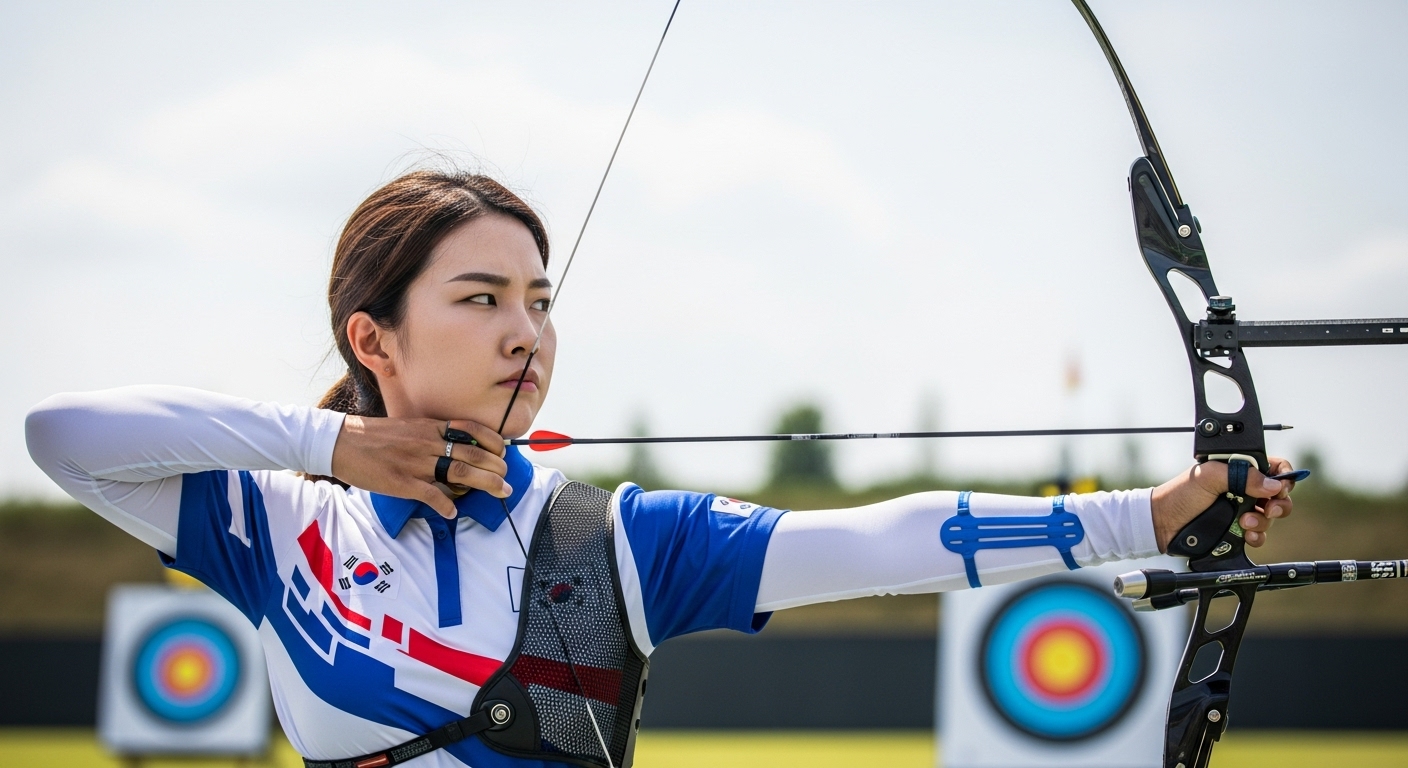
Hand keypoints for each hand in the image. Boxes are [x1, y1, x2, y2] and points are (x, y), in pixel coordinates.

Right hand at [330, 417, 508, 518]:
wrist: (342, 442)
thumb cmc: (376, 436)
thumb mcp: (409, 427)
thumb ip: (432, 435)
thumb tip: (456, 447)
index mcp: (430, 427)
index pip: (471, 430)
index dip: (494, 442)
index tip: (504, 453)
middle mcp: (427, 442)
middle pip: (473, 454)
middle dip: (496, 467)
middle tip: (507, 479)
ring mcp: (416, 462)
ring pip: (460, 472)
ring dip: (485, 484)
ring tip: (501, 492)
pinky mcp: (402, 482)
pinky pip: (431, 495)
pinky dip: (446, 505)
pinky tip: (454, 512)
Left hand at [1150, 457, 1296, 552]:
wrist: (1163, 523)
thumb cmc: (1181, 494)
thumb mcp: (1210, 476)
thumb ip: (1242, 476)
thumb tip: (1273, 485)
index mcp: (1239, 470)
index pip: (1273, 468)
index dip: (1283, 476)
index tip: (1281, 487)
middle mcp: (1244, 489)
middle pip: (1278, 495)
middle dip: (1280, 503)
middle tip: (1269, 508)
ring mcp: (1242, 510)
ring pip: (1270, 517)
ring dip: (1263, 521)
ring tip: (1244, 522)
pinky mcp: (1238, 530)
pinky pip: (1259, 535)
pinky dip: (1258, 536)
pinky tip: (1246, 535)